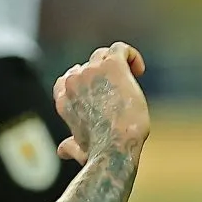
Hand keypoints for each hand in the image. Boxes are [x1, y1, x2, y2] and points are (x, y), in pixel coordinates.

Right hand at [53, 43, 150, 160]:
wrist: (114, 147)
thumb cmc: (99, 152)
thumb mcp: (79, 148)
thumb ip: (70, 145)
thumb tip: (62, 151)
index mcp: (63, 98)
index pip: (69, 78)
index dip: (87, 83)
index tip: (104, 96)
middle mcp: (73, 82)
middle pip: (88, 65)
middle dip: (105, 75)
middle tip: (121, 92)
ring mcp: (90, 71)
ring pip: (103, 55)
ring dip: (117, 64)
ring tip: (133, 78)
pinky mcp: (112, 65)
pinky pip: (120, 49)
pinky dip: (131, 56)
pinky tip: (140, 71)